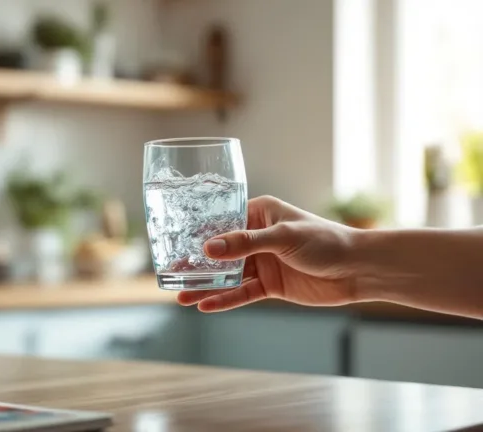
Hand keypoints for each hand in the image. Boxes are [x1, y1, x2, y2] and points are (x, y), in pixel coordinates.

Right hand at [178, 196, 359, 311]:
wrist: (358, 269)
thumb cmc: (326, 240)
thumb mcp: (282, 236)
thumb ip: (244, 243)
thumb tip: (209, 249)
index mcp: (259, 213)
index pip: (221, 222)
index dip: (197, 234)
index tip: (174, 245)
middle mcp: (256, 237)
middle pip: (219, 252)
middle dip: (196, 264)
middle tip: (169, 274)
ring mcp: (262, 262)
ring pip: (227, 275)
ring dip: (205, 286)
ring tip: (180, 295)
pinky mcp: (270, 285)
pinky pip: (242, 293)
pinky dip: (224, 300)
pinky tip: (206, 305)